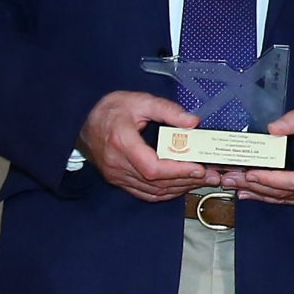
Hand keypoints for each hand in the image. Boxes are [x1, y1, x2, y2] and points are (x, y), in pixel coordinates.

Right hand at [82, 89, 213, 202]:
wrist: (82, 120)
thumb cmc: (110, 109)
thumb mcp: (140, 101)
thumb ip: (167, 110)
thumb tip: (192, 122)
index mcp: (122, 142)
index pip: (153, 168)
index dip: (178, 171)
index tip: (198, 168)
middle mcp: (117, 164)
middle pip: (156, 182)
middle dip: (187, 181)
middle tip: (211, 176)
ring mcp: (116, 175)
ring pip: (152, 191)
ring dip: (179, 188)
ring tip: (201, 181)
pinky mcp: (117, 180)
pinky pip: (144, 193)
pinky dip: (165, 192)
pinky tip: (180, 185)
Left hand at [232, 103, 293, 205]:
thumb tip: (272, 129)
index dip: (271, 180)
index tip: (251, 173)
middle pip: (286, 192)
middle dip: (257, 187)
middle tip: (231, 179)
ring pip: (288, 199)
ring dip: (261, 194)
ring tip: (237, 187)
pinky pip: (293, 200)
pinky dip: (272, 198)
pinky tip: (254, 194)